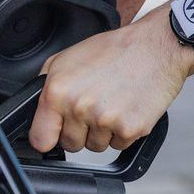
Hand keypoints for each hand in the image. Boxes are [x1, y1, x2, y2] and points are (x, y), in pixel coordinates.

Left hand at [30, 1, 193, 153]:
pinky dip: (124, 132)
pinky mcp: (130, 129)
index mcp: (58, 91)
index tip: (56, 132)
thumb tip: (36, 112)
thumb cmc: (115, 50)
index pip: (40, 139)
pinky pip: (119, 145)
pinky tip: (127, 108)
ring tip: (114, 103)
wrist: (156, 47)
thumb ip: (46, 86)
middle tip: (95, 105)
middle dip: (80, 131)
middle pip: (70, 145)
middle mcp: (79, 107)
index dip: (49, 136)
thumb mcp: (67, 58)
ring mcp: (105, 121)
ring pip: (95, 147)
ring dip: (103, 131)